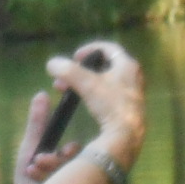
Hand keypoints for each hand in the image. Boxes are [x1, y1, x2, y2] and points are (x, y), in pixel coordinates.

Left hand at [12, 91, 81, 183]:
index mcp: (67, 166)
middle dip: (53, 164)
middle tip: (38, 160)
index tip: (64, 148)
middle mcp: (68, 183)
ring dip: (42, 177)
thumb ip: (37, 124)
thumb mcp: (31, 147)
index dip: (70, 152)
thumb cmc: (28, 176)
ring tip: (29, 170)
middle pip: (68, 171)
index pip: (77, 156)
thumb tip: (42, 93)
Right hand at [44, 39, 145, 167]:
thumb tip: (51, 63)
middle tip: (65, 78)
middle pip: (104, 66)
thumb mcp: (85, 83)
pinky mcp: (128, 110)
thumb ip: (67, 70)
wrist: (126, 135)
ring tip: (68, 91)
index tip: (74, 57)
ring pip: (104, 82)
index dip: (89, 48)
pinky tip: (83, 103)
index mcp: (127, 65)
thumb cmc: (109, 104)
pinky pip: (108, 95)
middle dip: (81, 70)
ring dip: (85, 83)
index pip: (108, 48)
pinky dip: (94, 94)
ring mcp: (132, 94)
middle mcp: (133, 77)